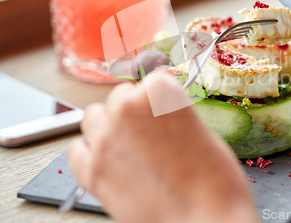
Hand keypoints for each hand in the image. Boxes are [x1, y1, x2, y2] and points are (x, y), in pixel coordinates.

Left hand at [67, 74, 256, 222]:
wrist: (205, 222)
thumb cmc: (214, 182)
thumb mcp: (203, 132)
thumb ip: (174, 115)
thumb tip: (159, 117)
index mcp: (159, 92)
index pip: (150, 81)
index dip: (158, 98)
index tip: (161, 107)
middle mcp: (127, 109)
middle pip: (119, 96)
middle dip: (133, 111)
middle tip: (150, 131)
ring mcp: (105, 139)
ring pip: (93, 116)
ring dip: (108, 125)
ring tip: (128, 144)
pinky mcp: (91, 171)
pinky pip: (76, 150)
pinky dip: (89, 152)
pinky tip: (107, 160)